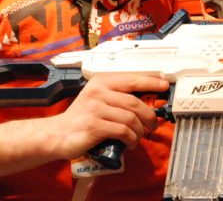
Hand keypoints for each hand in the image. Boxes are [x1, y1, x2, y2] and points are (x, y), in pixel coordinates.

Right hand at [49, 74, 168, 159]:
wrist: (57, 134)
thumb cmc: (81, 118)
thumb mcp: (98, 99)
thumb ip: (117, 97)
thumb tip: (145, 101)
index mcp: (101, 82)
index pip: (132, 79)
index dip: (151, 82)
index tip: (164, 86)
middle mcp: (98, 93)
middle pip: (134, 102)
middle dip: (149, 116)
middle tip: (153, 125)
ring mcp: (95, 109)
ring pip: (130, 118)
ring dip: (139, 130)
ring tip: (138, 137)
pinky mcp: (94, 126)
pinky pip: (122, 131)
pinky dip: (131, 139)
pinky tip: (130, 143)